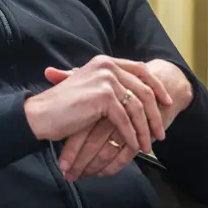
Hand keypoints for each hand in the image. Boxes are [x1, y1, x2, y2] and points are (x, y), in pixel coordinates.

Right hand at [48, 59, 191, 180]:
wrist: (41, 114)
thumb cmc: (63, 106)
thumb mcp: (90, 89)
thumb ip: (111, 86)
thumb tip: (136, 98)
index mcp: (106, 61)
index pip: (140, 69)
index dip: (156, 86)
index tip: (166, 103)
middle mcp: (107, 65)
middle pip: (143, 89)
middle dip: (155, 114)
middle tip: (160, 133)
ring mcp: (106, 79)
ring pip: (137, 107)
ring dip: (145, 129)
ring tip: (148, 145)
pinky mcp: (103, 96)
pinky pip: (125, 119)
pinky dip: (132, 135)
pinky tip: (134, 147)